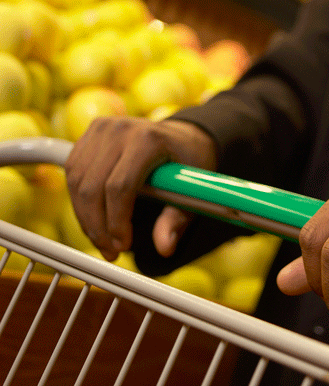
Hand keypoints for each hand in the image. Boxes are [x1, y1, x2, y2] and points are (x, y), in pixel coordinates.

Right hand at [65, 116, 217, 260]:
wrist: (184, 135)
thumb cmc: (191, 161)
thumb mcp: (194, 189)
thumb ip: (177, 219)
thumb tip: (164, 248)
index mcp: (148, 139)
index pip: (119, 186)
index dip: (116, 221)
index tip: (123, 246)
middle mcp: (120, 129)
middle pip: (93, 186)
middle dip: (97, 226)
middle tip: (110, 252)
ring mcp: (102, 128)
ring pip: (77, 181)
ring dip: (85, 218)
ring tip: (102, 242)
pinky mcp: (90, 133)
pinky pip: (74, 173)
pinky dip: (79, 202)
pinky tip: (94, 221)